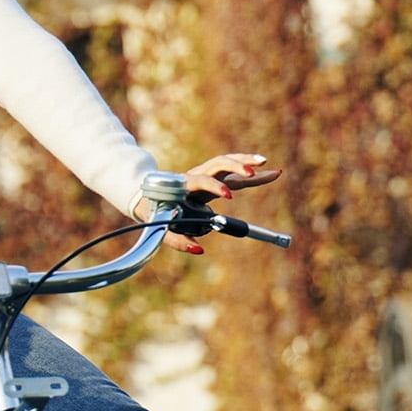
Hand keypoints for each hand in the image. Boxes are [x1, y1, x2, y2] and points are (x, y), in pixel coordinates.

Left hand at [138, 153, 280, 253]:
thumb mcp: (160, 227)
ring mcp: (203, 174)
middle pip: (218, 163)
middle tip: (252, 173)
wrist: (144, 193)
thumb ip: (177, 240)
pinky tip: (265, 169)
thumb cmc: (153, 211)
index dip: (215, 187)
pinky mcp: (210, 177)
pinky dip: (247, 167)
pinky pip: (231, 170)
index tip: (228, 196)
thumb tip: (199, 249)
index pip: (202, 181)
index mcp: (183, 185)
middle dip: (236, 166)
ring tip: (267, 163)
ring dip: (246, 161)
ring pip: (226, 162)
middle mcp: (195, 175)